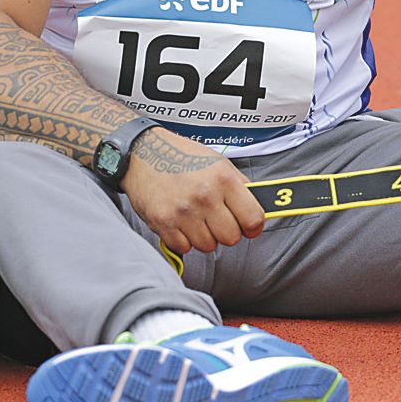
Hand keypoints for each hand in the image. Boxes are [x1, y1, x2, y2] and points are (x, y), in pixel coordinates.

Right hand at [121, 127, 265, 256]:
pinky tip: (181, 222)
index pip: (253, 218)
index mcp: (223, 179)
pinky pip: (184, 248)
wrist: (143, 153)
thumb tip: (257, 210)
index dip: (254, 227)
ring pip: (208, 246)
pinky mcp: (163, 223)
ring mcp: (183, 212)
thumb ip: (239, 186)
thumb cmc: (182, 156)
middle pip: (231, 237)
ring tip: (197, 218)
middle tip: (219, 220)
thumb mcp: (219, 162)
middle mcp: (205, 196)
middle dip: (228, 231)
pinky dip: (184, 239)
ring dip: (206, 236)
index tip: (250, 227)